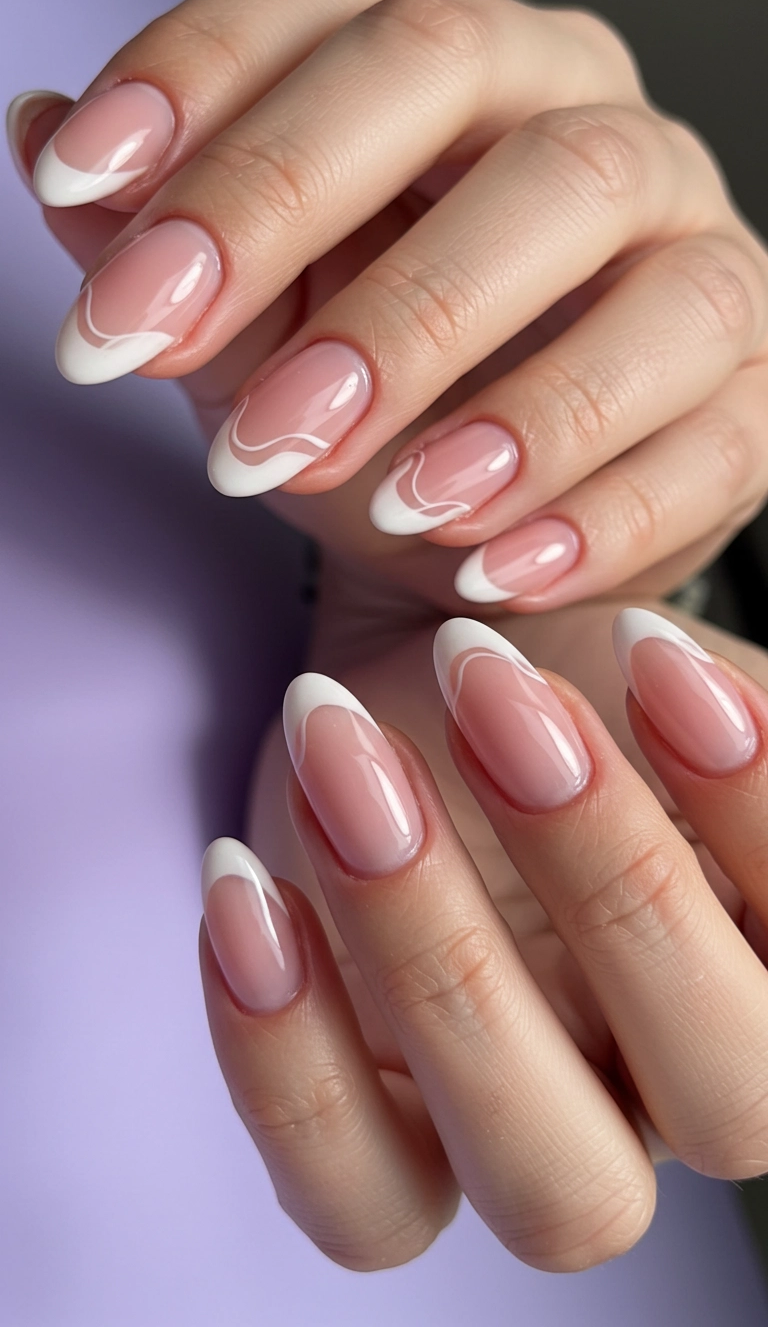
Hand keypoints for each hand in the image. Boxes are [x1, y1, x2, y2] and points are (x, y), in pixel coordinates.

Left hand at [9, 0, 767, 612]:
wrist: (488, 538)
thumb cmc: (373, 414)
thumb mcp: (251, 331)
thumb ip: (164, 246)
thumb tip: (41, 132)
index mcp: (458, 69)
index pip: (332, 0)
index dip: (200, 71)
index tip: (83, 180)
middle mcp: (589, 123)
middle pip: (464, 89)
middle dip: (307, 220)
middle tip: (193, 359)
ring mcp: (696, 254)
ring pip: (623, 265)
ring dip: (489, 392)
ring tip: (379, 496)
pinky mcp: (755, 395)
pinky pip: (705, 434)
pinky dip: (596, 512)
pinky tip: (491, 569)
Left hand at [199, 599, 767, 1270]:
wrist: (439, 662)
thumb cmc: (577, 662)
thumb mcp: (668, 669)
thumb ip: (729, 708)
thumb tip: (719, 704)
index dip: (754, 809)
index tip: (648, 650)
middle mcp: (679, 1078)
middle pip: (728, 1102)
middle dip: (614, 884)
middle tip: (491, 693)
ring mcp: (535, 1128)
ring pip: (551, 1185)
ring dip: (440, 961)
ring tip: (348, 767)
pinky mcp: (392, 1144)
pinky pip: (365, 1202)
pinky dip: (291, 1059)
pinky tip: (248, 882)